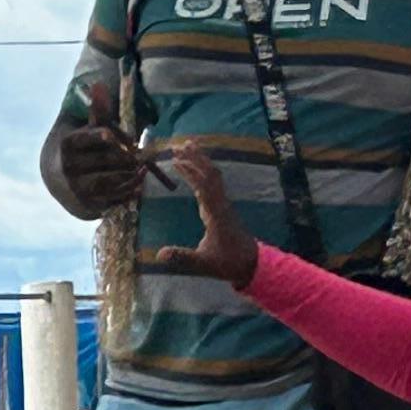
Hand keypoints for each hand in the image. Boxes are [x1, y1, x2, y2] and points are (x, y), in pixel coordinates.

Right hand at [50, 120, 148, 214]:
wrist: (58, 178)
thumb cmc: (80, 148)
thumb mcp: (85, 129)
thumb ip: (96, 111)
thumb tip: (98, 84)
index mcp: (68, 144)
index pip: (84, 139)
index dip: (98, 137)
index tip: (111, 135)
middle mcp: (69, 167)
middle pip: (105, 159)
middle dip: (126, 155)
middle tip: (140, 153)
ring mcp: (78, 188)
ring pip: (110, 180)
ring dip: (130, 174)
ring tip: (143, 167)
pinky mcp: (88, 205)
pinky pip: (112, 197)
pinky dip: (129, 190)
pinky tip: (140, 182)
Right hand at [161, 147, 259, 287]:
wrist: (251, 263)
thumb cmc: (228, 262)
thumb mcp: (203, 263)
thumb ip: (182, 258)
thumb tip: (159, 254)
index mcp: (216, 214)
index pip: (203, 187)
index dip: (190, 172)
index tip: (176, 160)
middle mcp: (221, 204)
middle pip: (209, 174)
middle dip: (195, 158)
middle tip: (178, 145)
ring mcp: (223, 204)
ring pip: (213, 176)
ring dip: (200, 161)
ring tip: (186, 147)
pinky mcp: (223, 207)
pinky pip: (214, 183)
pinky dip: (203, 171)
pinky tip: (195, 168)